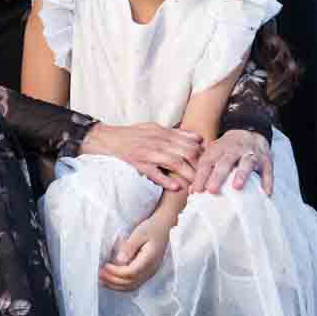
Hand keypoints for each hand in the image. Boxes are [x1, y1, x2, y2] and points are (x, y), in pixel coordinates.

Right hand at [80, 120, 202, 191]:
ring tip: (196, 185)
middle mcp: (157, 141)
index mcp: (163, 132)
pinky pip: (154, 173)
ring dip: (187, 174)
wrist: (107, 138)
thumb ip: (176, 133)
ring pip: (173, 162)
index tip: (209, 165)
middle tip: (206, 178)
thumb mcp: (154, 128)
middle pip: (185, 152)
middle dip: (198, 166)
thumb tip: (197, 138)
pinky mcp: (138, 163)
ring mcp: (147, 152)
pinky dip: (166, 180)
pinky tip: (175, 187)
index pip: (189, 142)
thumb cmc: (132, 134)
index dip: (202, 154)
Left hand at [100, 216, 170, 291]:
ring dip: (116, 285)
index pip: (130, 272)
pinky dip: (121, 285)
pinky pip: (134, 284)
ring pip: (132, 286)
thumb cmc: (151, 228)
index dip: (116, 272)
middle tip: (99, 274)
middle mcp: (151, 270)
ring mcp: (150, 273)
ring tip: (102, 280)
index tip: (105, 266)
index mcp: (149, 259)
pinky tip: (111, 281)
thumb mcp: (139, 233)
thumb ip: (129, 247)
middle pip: (130, 282)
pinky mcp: (146, 272)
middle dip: (113, 280)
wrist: (163, 227)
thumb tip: (119, 261)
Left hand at [190, 127, 273, 197]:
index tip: (196, 190)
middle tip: (212, 190)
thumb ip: (203, 170)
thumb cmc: (227, 149)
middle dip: (218, 176)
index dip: (201, 175)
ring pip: (246, 163)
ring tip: (237, 187)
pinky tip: (266, 193)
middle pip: (225, 162)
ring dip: (242, 175)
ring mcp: (251, 154)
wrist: (250, 131)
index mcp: (218, 148)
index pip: (207, 161)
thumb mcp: (214, 154)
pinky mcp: (265, 160)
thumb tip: (192, 191)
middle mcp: (234, 149)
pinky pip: (267, 171)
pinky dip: (267, 181)